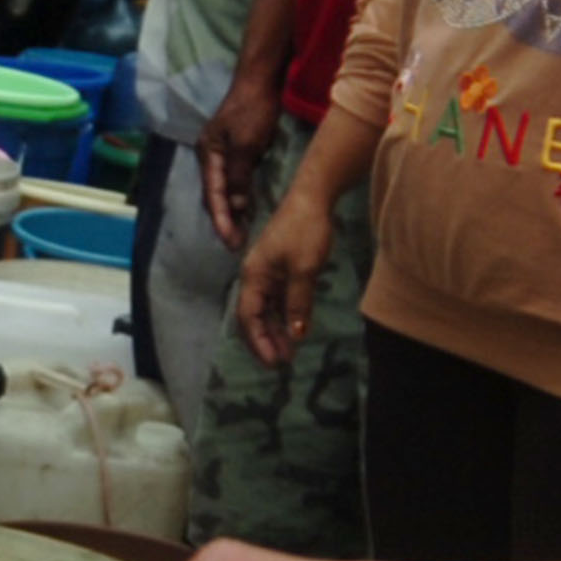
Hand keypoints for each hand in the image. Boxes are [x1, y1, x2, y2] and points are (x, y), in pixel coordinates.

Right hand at [199, 68, 284, 246]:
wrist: (261, 80)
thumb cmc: (252, 110)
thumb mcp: (246, 145)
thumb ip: (239, 176)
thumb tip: (238, 206)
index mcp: (208, 155)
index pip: (213, 195)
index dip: (221, 220)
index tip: (230, 242)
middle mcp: (211, 157)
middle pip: (215, 196)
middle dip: (225, 221)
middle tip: (236, 245)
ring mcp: (223, 153)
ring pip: (225, 190)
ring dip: (233, 212)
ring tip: (242, 234)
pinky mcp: (237, 151)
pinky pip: (236, 181)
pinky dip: (241, 197)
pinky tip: (249, 209)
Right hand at [231, 196, 334, 368]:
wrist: (313, 198)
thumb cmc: (305, 231)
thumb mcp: (304, 269)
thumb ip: (298, 303)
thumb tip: (296, 335)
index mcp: (253, 276)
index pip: (248, 317)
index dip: (258, 341)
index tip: (274, 361)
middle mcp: (255, 277)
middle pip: (253, 316)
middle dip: (265, 340)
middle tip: (282, 363)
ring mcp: (268, 273)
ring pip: (266, 310)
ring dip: (275, 330)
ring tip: (289, 351)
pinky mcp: (282, 269)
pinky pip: (278, 300)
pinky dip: (284, 316)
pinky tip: (295, 328)